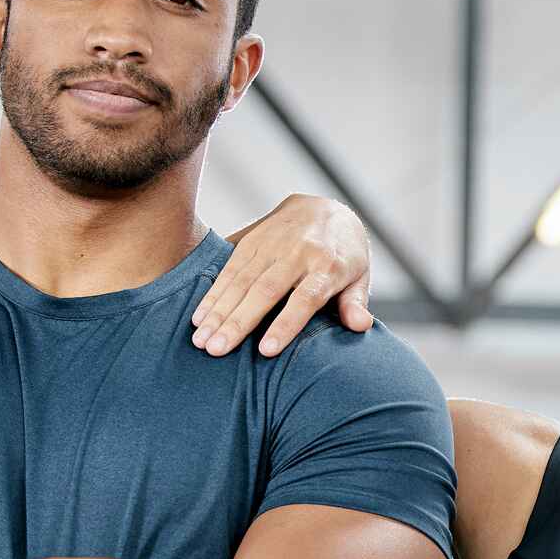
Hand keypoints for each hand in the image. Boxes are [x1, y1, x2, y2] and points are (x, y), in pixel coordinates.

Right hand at [195, 194, 372, 356]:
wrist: (326, 207)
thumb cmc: (344, 253)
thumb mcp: (359, 275)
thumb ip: (355, 302)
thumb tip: (360, 326)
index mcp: (328, 265)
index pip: (305, 298)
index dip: (285, 324)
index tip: (266, 350)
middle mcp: (298, 252)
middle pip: (265, 291)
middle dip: (239, 322)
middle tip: (216, 349)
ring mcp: (272, 244)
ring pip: (241, 280)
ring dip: (218, 310)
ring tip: (201, 339)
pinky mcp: (252, 239)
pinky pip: (230, 267)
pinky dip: (213, 293)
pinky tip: (199, 316)